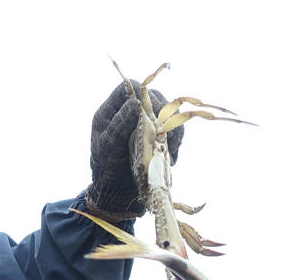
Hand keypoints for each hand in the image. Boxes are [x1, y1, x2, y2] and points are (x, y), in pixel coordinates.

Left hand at [86, 81, 184, 219]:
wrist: (116, 191)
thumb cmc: (105, 168)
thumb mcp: (107, 146)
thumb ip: (120, 124)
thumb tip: (136, 104)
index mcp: (112, 110)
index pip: (130, 88)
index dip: (143, 95)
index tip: (151, 112)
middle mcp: (130, 113)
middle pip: (155, 98)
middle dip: (163, 115)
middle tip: (165, 133)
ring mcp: (145, 124)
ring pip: (168, 115)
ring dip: (172, 129)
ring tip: (168, 149)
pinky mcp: (157, 137)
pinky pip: (173, 131)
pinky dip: (175, 142)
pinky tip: (170, 157)